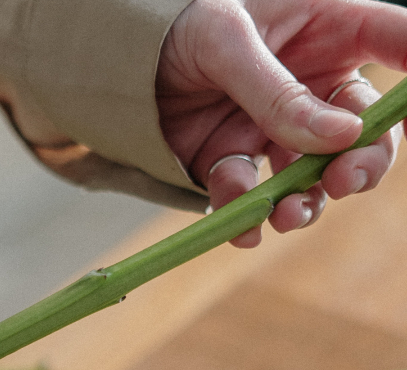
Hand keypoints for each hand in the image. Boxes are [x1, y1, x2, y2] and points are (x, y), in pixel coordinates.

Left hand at [157, 0, 405, 246]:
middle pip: (364, 133)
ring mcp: (272, 127)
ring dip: (307, 202)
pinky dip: (244, 214)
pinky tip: (241, 225)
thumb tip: (339, 138)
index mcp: (329, 31)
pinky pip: (248, 195)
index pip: (398, 44)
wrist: (112, 55)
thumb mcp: (227, 41)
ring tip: (287, 214)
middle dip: (363, 163)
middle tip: (343, 180)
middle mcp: (310, 86)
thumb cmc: (180, 21)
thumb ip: (277, 91)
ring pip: (311, 177)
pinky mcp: (229, 158)